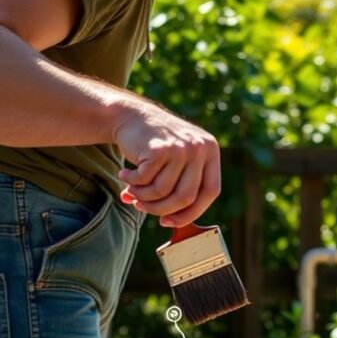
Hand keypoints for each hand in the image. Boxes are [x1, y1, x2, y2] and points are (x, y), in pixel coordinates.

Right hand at [113, 101, 220, 226]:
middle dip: (161, 209)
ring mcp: (181, 147)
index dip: (191, 212)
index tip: (169, 221)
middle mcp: (200, 148)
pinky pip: (146, 181)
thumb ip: (182, 187)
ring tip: (130, 190)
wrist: (130, 115)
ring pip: (163, 191)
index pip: (210, 192)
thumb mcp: (178, 162)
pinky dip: (132, 183)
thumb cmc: (155, 146)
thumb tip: (173, 223)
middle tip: (142, 208)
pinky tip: (125, 175)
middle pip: (186, 197)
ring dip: (142, 196)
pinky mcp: (160, 148)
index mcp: (211, 152)